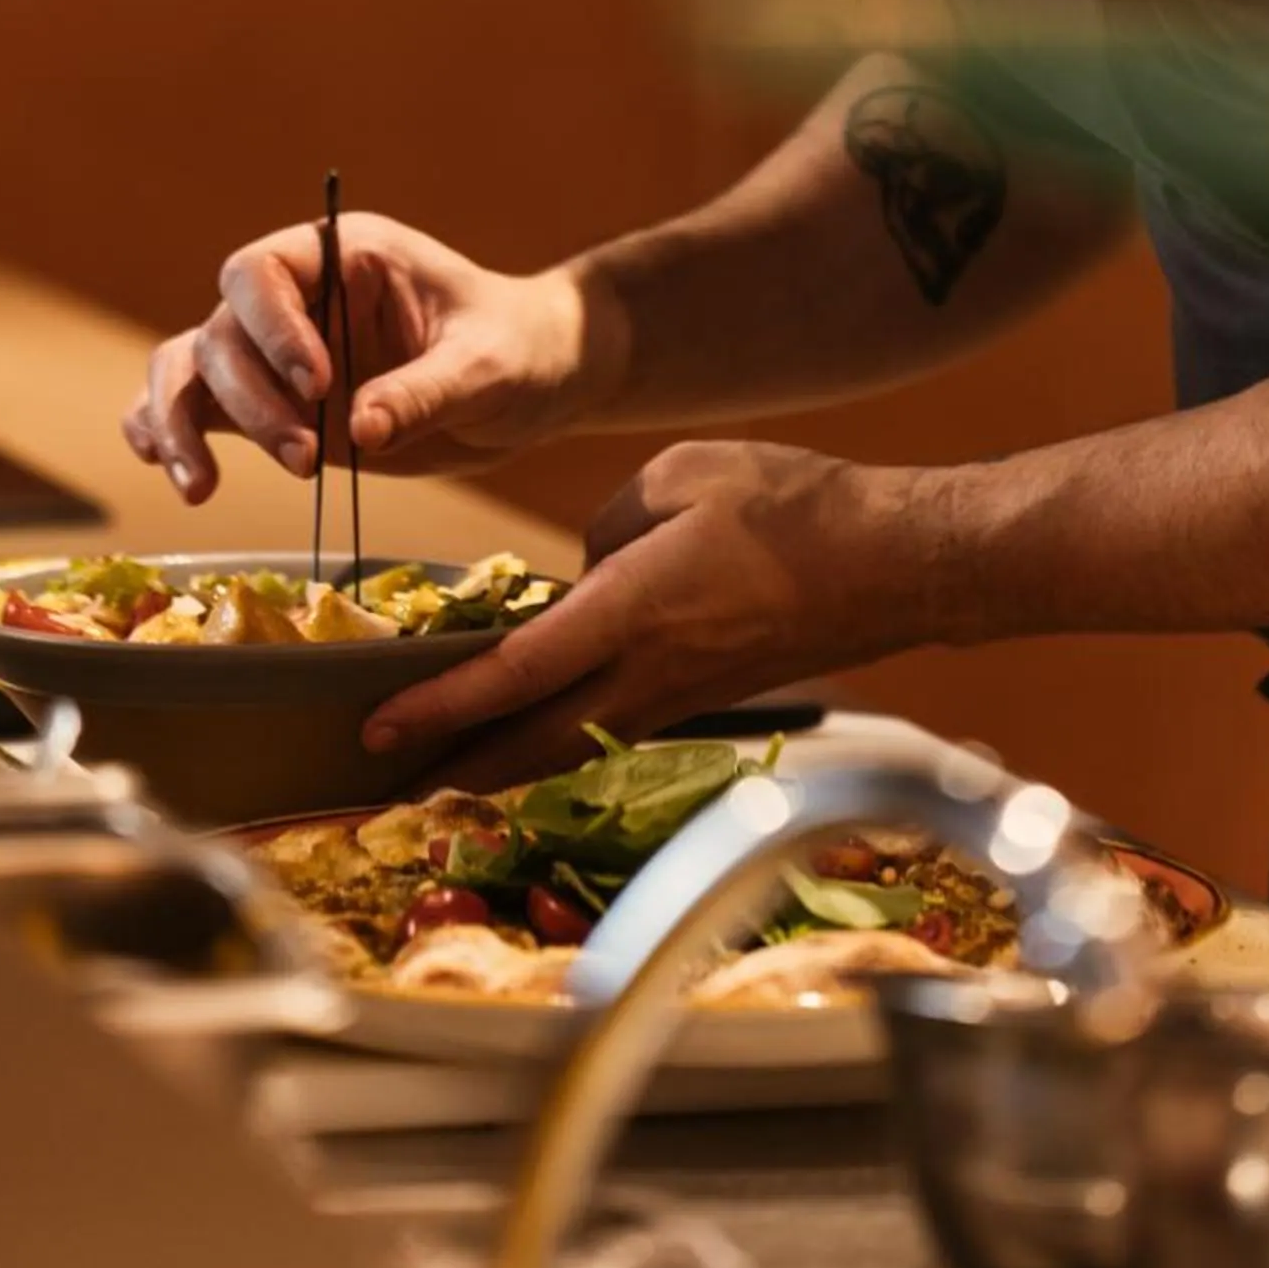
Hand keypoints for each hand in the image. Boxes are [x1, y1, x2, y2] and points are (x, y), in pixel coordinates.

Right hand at [121, 213, 625, 503]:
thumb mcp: (490, 366)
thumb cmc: (520, 349)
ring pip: (192, 368)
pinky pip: (194, 407)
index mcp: (346, 256)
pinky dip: (165, 432)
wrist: (535, 381)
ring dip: (182, 423)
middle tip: (305, 460)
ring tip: (201, 488)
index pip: (263, 271)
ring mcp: (279, 354)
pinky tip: (168, 469)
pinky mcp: (274, 406)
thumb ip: (426, 390)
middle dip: (251, 400)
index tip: (316, 385)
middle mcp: (299, 299)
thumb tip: (361, 430)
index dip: (271, 328)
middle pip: (224, 332)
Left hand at [359, 439, 949, 789]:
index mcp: (631, 613)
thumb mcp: (680, 477)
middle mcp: (649, 674)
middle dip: (453, 772)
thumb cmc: (793, 506)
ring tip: (443, 774)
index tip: (376, 726)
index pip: (514, 674)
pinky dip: (559, 744)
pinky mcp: (705, 701)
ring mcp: (680, 699)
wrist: (893, 563)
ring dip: (503, 768)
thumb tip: (585, 567)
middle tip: (385, 789)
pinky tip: (538, 733)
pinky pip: (613, 734)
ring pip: (570, 751)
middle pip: (530, 747)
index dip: (439, 705)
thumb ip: (610, 524)